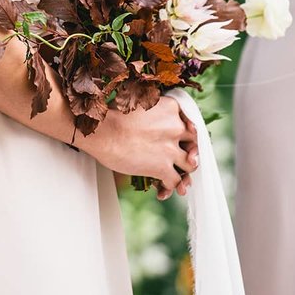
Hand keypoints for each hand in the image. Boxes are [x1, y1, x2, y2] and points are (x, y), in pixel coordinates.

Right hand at [82, 97, 197, 200]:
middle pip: (193, 144)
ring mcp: (170, 149)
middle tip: (186, 163)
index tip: (185, 141)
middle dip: (190, 155)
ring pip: (189, 165)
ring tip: (181, 183)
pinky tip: (161, 192)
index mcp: (171, 108)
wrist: (102, 131)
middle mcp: (176, 127)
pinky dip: (170, 188)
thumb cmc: (112, 116)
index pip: (188, 123)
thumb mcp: (138, 102)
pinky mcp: (162, 167)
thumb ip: (153, 110)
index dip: (187, 135)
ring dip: (185, 175)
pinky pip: (175, 181)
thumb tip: (152, 117)